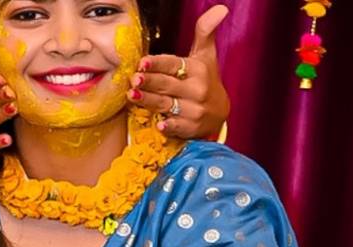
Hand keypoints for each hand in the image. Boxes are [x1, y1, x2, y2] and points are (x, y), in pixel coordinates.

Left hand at [129, 5, 230, 139]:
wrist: (219, 114)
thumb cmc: (206, 80)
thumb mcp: (206, 56)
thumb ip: (205, 32)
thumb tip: (220, 8)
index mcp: (197, 69)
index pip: (173, 64)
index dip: (158, 63)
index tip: (142, 62)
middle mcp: (196, 89)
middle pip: (167, 84)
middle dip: (149, 81)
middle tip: (133, 78)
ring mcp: (194, 110)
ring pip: (166, 104)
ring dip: (149, 101)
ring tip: (132, 95)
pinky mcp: (190, 128)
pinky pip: (177, 127)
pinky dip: (169, 126)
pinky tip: (159, 125)